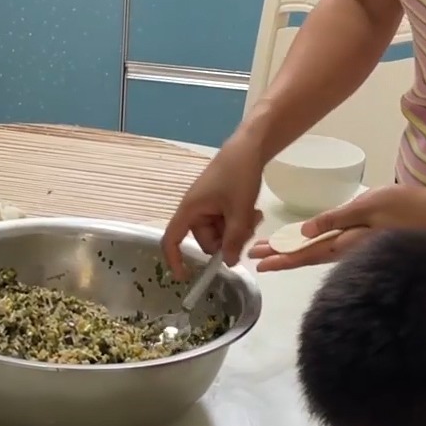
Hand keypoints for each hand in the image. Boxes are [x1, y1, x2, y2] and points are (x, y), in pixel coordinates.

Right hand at [161, 134, 267, 275]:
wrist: (249, 148)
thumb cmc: (238, 176)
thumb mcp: (239, 212)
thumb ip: (234, 240)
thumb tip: (228, 263)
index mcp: (190, 210)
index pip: (172, 240)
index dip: (175, 260)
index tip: (186, 277)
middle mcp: (195, 211)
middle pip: (207, 241)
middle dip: (227, 242)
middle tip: (248, 231)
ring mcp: (207, 207)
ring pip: (220, 234)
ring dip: (237, 231)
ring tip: (253, 216)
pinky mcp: (218, 203)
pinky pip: (225, 223)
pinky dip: (238, 222)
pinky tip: (253, 212)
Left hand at [246, 183, 425, 271]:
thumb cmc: (401, 207)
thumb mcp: (365, 208)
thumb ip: (334, 220)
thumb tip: (303, 233)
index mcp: (345, 244)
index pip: (305, 254)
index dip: (281, 258)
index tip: (259, 263)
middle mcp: (346, 250)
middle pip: (306, 255)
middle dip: (280, 255)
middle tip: (254, 256)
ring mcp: (354, 247)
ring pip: (316, 252)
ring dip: (292, 251)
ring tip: (270, 249)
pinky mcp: (362, 241)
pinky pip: (329, 247)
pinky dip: (310, 245)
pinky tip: (303, 243)